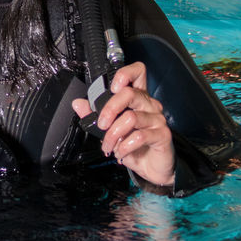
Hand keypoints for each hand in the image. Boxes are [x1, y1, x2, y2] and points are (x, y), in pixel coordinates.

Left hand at [73, 61, 174, 186]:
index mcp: (137, 98)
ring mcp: (157, 119)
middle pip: (130, 93)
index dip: (124, 74)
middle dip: (110, 109)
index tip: (112, 88)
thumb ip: (95, 116)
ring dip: (113, 134)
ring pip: (131, 117)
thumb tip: (78, 103)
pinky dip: (124, 146)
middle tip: (102, 125)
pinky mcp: (162, 135)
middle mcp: (149, 105)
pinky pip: (140, 136)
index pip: (137, 73)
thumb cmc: (134, 145)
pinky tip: (120, 152)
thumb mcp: (110, 130)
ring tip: (108, 145)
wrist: (151, 167)